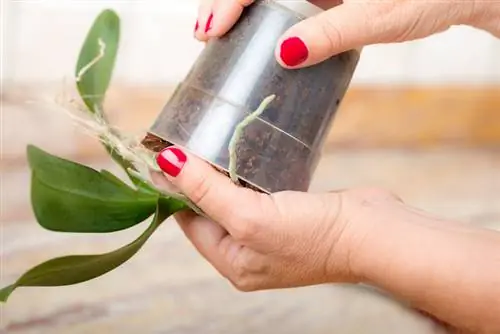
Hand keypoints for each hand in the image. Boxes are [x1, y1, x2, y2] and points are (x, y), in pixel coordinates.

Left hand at [151, 146, 402, 290]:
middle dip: (196, 179)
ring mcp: (271, 232)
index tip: (161, 154)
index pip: (190, 223)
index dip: (175, 189)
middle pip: (210, 210)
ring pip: (234, 198)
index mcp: (233, 262)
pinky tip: (242, 152)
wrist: (374, 234)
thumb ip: (206, 191)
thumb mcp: (249, 217)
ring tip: (208, 141)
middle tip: (184, 141)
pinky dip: (247, 172)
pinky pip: (258, 191)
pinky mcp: (290, 213)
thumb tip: (166, 163)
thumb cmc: (314, 237)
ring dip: (222, 173)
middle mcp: (249, 251)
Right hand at [193, 0, 497, 67]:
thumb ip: (330, 34)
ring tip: (218, 35)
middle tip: (205, 35)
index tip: (209, 30)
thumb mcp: (378, 18)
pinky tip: (256, 34)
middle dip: (225, 3)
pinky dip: (266, 14)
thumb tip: (283, 55)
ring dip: (242, 9)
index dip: (228, 0)